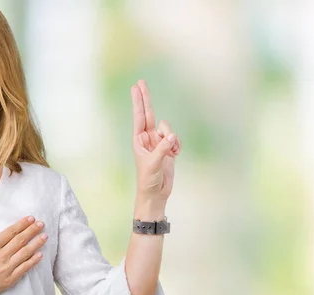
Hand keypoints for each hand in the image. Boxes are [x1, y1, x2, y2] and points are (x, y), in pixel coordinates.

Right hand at [0, 216, 47, 294]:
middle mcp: (0, 256)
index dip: (22, 224)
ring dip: (36, 243)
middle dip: (32, 230)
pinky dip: (33, 261)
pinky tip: (40, 255)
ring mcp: (6, 269)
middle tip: (41, 224)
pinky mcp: (9, 280)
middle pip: (20, 240)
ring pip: (25, 253)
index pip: (10, 232)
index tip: (30, 218)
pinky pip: (24, 268)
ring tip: (44, 236)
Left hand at [131, 80, 180, 201]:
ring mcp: (159, 142)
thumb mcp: (153, 163)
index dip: (138, 101)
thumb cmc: (148, 179)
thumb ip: (163, 148)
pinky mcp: (168, 149)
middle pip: (149, 114)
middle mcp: (148, 138)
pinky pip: (175, 139)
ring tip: (172, 151)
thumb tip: (172, 136)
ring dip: (172, 137)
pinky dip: (177, 145)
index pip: (139, 116)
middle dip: (146, 98)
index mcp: (139, 140)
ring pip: (167, 128)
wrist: (156, 193)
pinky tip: (175, 155)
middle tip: (141, 82)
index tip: (136, 87)